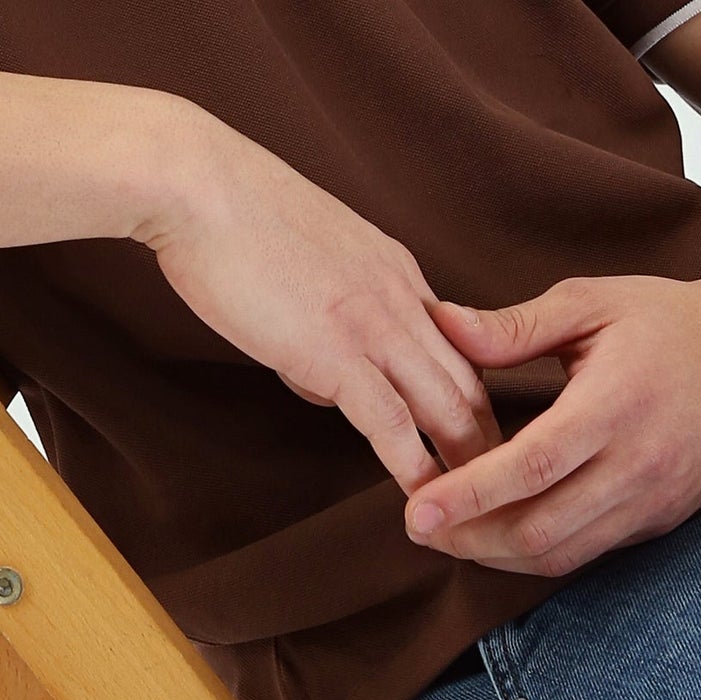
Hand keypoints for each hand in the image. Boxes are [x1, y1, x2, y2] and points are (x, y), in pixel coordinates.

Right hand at [136, 117, 503, 493]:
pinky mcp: (334, 352)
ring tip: (480, 515)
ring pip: (448, 406)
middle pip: (471, 381)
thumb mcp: (305, 255)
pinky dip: (415, 469)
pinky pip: (391, 424)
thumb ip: (327, 311)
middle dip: (490, 441)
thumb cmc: (229, 215)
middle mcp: (400, 295)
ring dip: (468, 465)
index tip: (477, 437)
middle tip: (503, 491)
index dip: (471, 396)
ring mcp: (372, 323)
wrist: (197, 184)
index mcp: (394, 269)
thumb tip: (321, 374)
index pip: (458, 343)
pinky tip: (424, 500)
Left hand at [402, 262, 700, 575]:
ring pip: (563, 554)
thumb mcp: (593, 302)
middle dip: (468, 539)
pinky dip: (538, 552)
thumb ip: (515, 324)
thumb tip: (441, 325)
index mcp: (615, 405)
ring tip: (447, 536)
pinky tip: (499, 534)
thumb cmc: (672, 318)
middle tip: (414, 527)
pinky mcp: (662, 518)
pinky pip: (590, 551)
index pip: (531, 469)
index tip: (415, 510)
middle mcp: (638, 465)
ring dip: (497, 556)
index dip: (468, 497)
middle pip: (540, 529)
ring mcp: (654, 500)